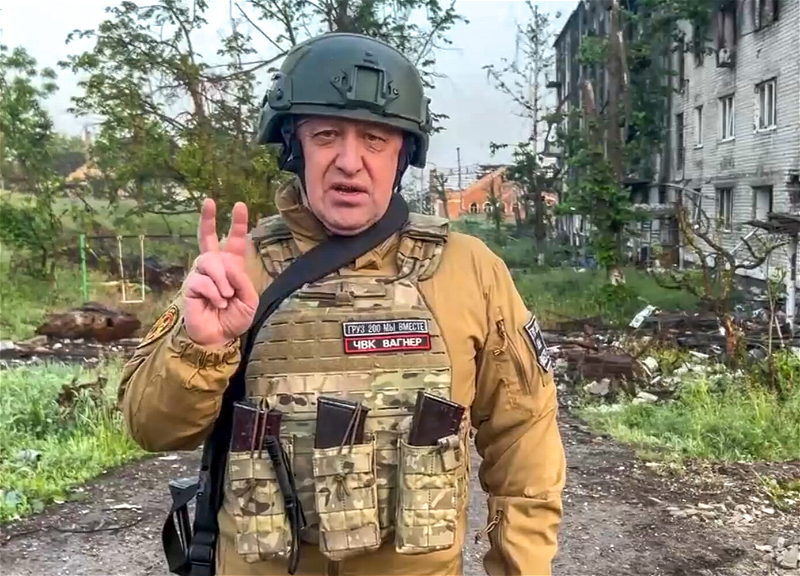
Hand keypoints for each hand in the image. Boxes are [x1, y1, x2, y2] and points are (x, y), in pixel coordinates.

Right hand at [183, 199, 258, 348]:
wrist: (219, 337)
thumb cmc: (234, 318)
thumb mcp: (249, 299)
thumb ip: (242, 280)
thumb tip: (227, 265)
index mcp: (232, 267)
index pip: (235, 242)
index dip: (238, 224)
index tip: (239, 205)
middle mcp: (214, 267)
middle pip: (207, 238)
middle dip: (208, 219)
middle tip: (209, 201)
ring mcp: (200, 275)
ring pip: (210, 261)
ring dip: (222, 279)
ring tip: (227, 296)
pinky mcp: (190, 286)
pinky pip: (203, 281)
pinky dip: (214, 293)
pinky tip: (217, 303)